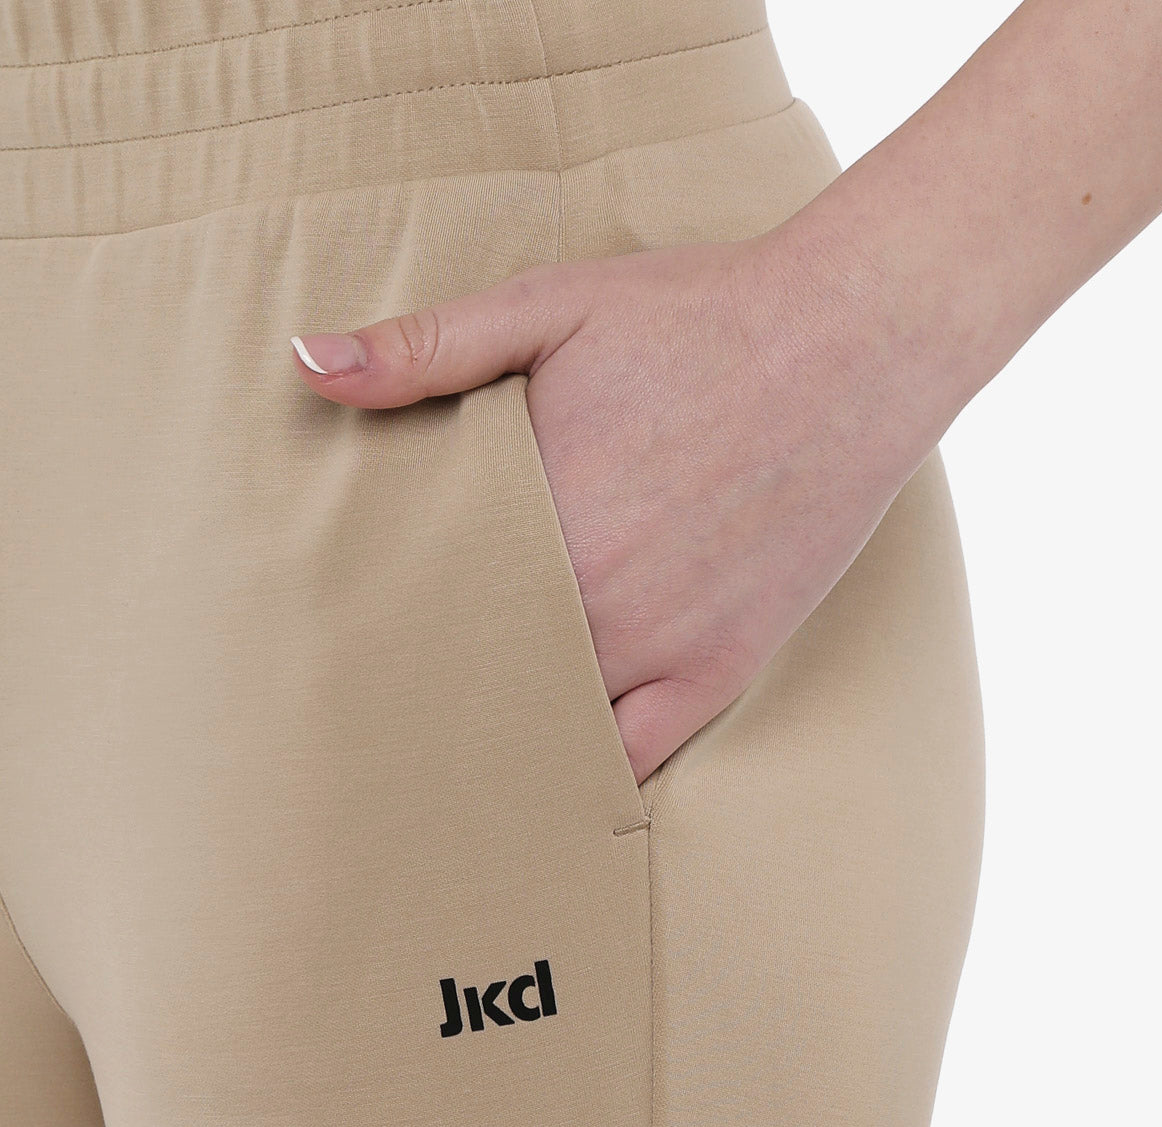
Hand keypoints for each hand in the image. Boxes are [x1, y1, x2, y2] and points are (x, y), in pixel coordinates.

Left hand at [291, 215, 935, 783]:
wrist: (853, 340)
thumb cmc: (700, 316)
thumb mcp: (552, 306)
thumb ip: (427, 347)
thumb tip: (307, 364)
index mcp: (534, 513)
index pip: (419, 603)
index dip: (371, 632)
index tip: (332, 652)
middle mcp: (591, 597)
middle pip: (475, 676)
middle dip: (425, 695)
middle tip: (371, 720)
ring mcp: (660, 643)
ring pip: (548, 727)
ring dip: (498, 741)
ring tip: (441, 769)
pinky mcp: (721, 666)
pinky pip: (638, 754)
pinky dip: (588, 774)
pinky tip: (547, 785)